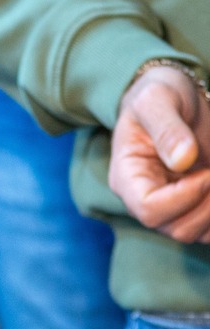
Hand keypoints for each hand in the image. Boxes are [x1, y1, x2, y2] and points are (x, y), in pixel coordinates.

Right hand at [109, 64, 209, 242]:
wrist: (172, 98)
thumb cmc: (158, 95)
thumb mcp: (157, 99)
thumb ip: (166, 128)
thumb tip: (182, 160)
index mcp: (126, 176)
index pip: (149, 210)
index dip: (184, 197)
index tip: (205, 171)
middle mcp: (144, 198)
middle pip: (175, 228)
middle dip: (208, 206)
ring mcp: (168, 206)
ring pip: (194, 234)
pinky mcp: (190, 207)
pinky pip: (209, 231)